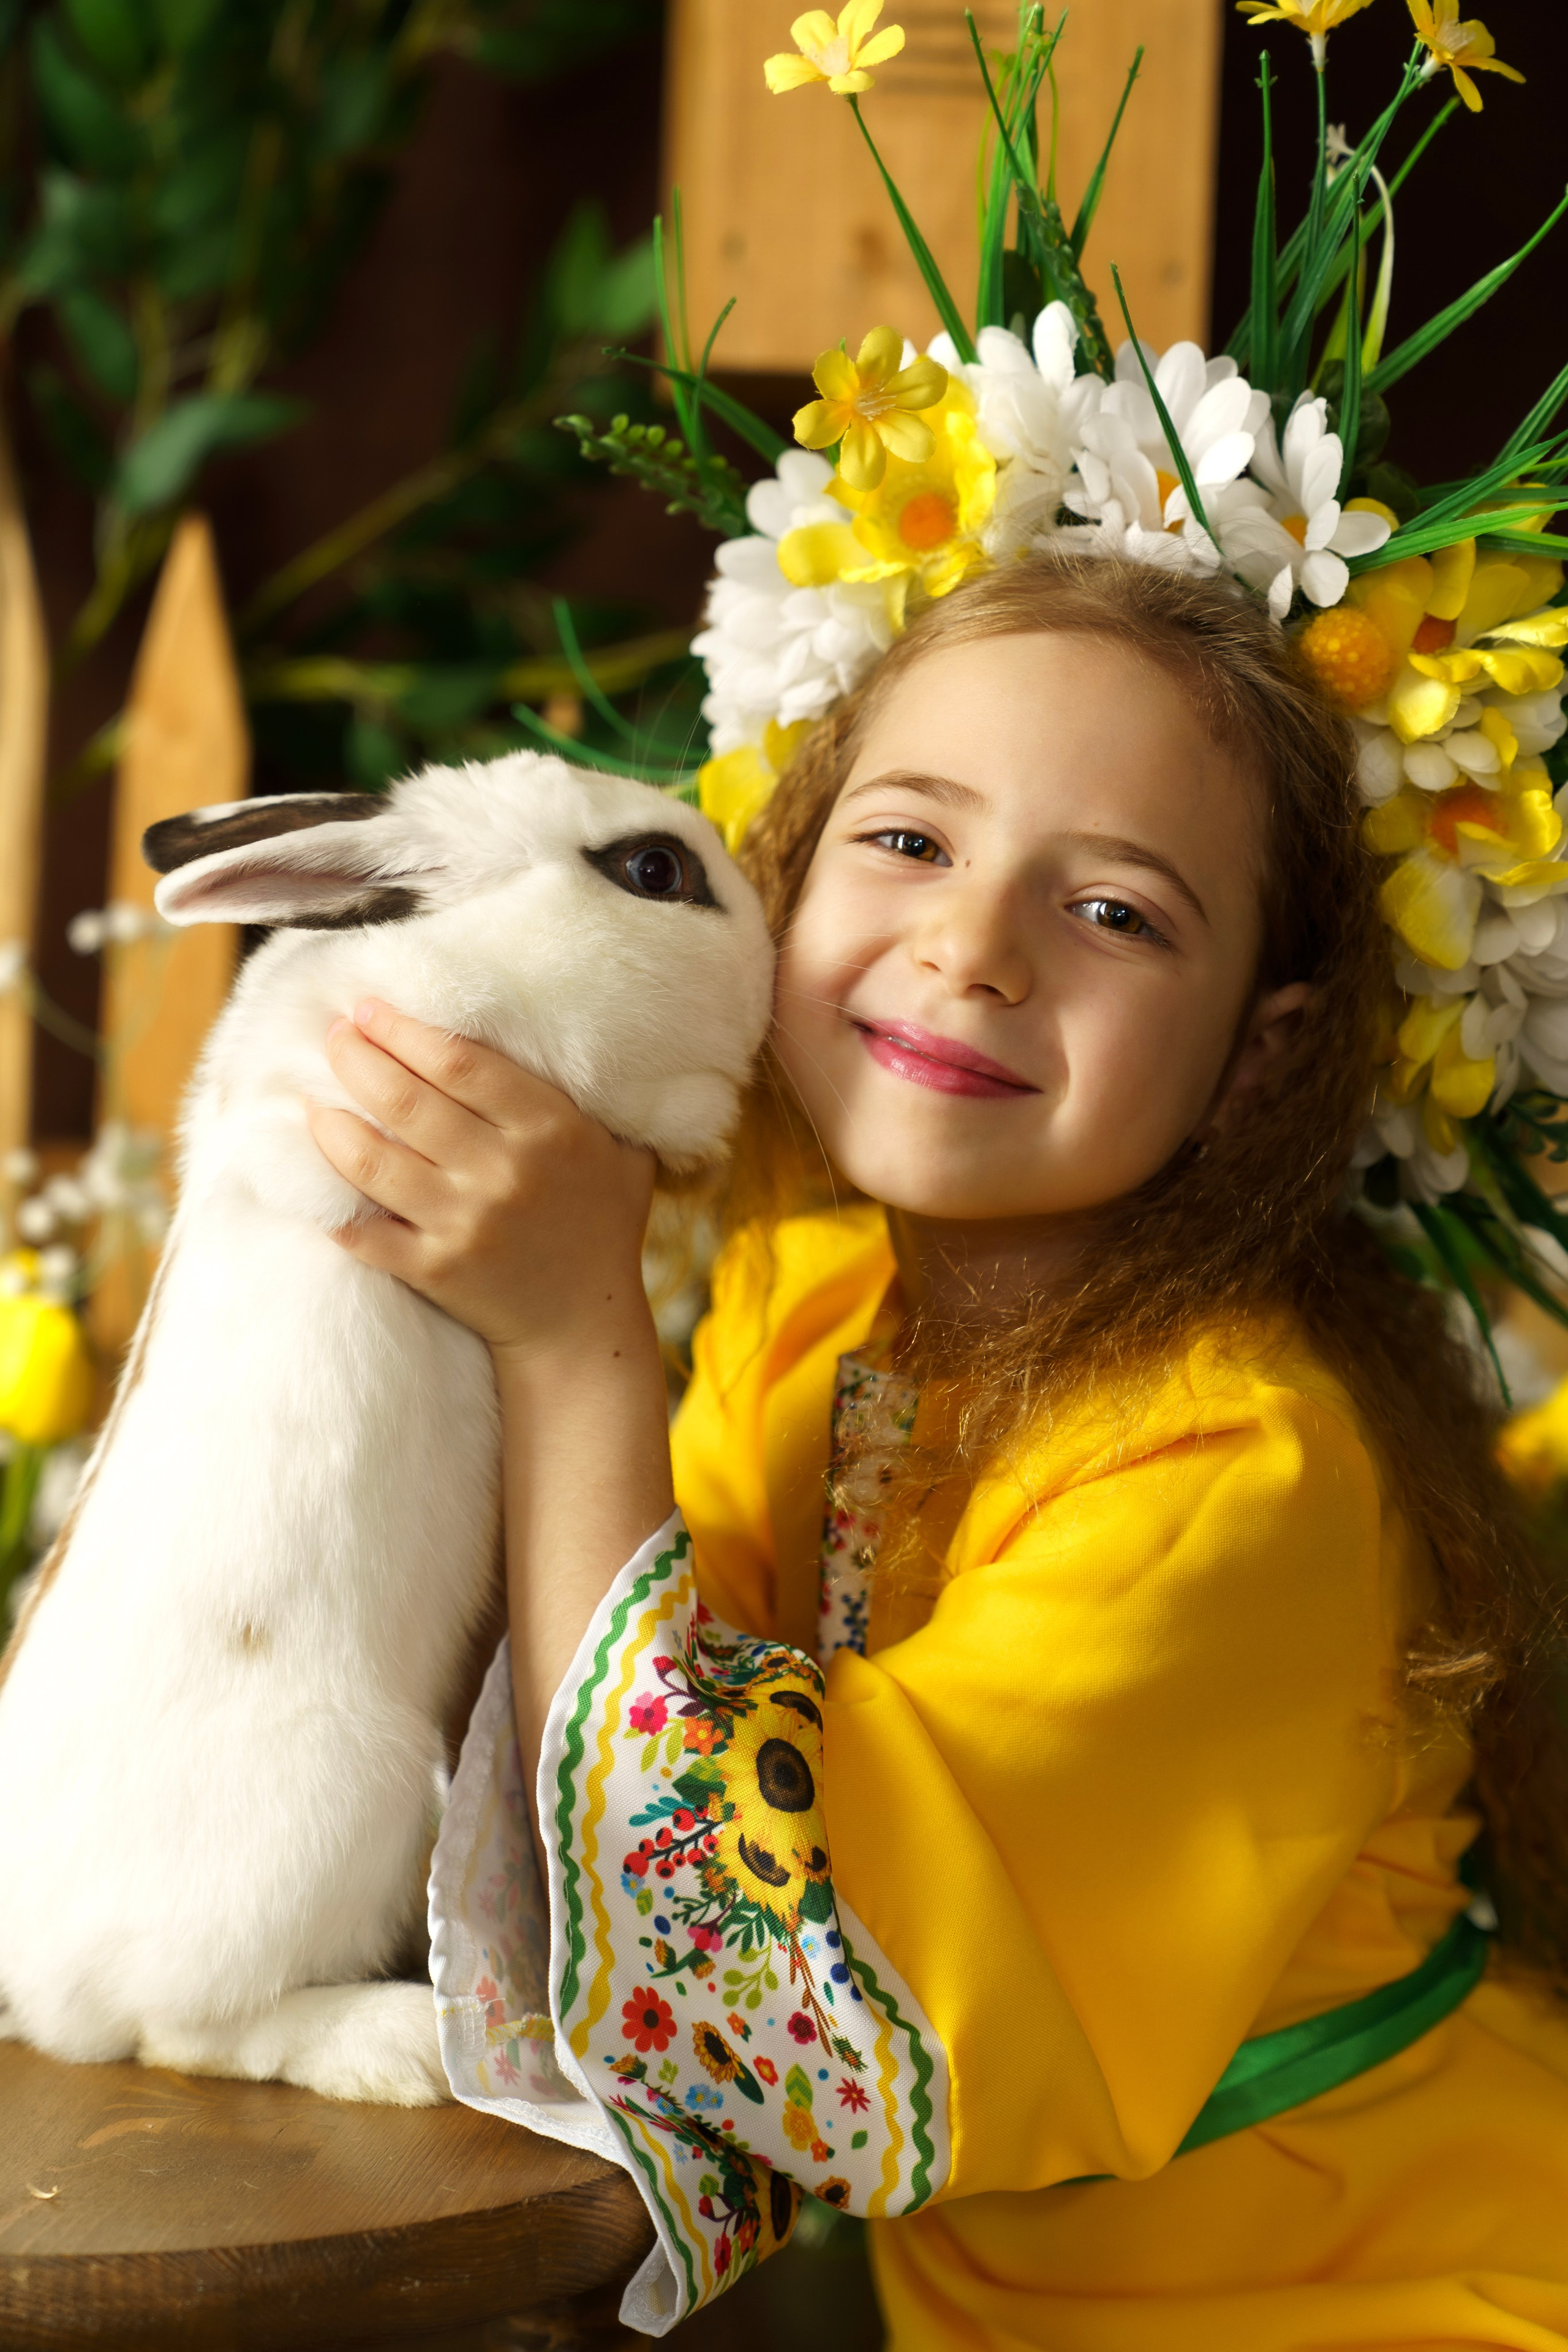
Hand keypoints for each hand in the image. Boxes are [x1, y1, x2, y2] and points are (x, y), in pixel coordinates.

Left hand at [306, 998, 656, 1361]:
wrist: (583, 1323)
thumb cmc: (601, 1222)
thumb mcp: (617, 1148)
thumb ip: (587, 1095)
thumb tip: (549, 1028)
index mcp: (549, 1129)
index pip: (458, 1060)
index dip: (402, 1029)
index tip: (368, 1008)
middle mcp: (503, 1172)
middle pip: (405, 1099)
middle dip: (356, 1057)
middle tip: (333, 1035)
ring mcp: (464, 1224)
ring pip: (372, 1160)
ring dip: (330, 1121)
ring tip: (312, 1098)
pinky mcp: (433, 1269)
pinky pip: (363, 1230)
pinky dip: (330, 1202)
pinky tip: (313, 1172)